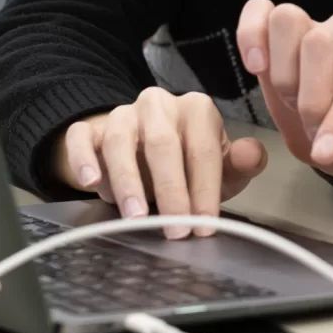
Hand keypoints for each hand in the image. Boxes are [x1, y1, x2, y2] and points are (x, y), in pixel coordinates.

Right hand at [52, 88, 266, 238]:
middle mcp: (159, 105)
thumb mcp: (220, 165)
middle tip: (176, 228)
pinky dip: (83, 159)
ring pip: (120, 142)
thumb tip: (252, 154)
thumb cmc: (187, 162)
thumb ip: (241, 163)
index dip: (205, 189)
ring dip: (128, 181)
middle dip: (171, 190)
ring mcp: (122, 114)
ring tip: (135, 216)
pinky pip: (81, 137)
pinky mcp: (90, 128)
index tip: (205, 223)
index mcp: (196, 109)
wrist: (143, 151)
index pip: (203, 150)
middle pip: (163, 145)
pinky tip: (91, 182)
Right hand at [235, 0, 332, 180]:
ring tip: (293, 102)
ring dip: (282, 72)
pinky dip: (250, 34)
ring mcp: (315, 24)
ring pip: (287, 20)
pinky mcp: (280, 32)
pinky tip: (256, 67)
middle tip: (314, 130)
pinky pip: (259, 10)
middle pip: (319, 42)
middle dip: (310, 99)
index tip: (325, 155)